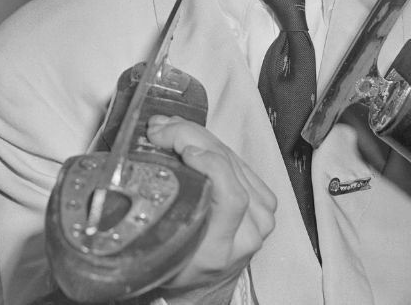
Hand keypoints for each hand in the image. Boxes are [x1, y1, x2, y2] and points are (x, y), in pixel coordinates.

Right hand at [143, 114, 276, 302]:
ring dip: (198, 137)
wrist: (205, 282)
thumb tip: (145, 165)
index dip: (210, 166)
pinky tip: (191, 138)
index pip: (231, 198)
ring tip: (170, 128)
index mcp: (221, 249)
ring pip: (232, 158)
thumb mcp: (160, 250)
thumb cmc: (180, 266)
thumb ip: (158, 216)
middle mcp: (248, 232)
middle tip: (162, 128)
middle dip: (192, 138)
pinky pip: (238, 160)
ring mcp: (261, 216)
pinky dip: (212, 144)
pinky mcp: (265, 200)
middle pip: (229, 168)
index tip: (183, 151)